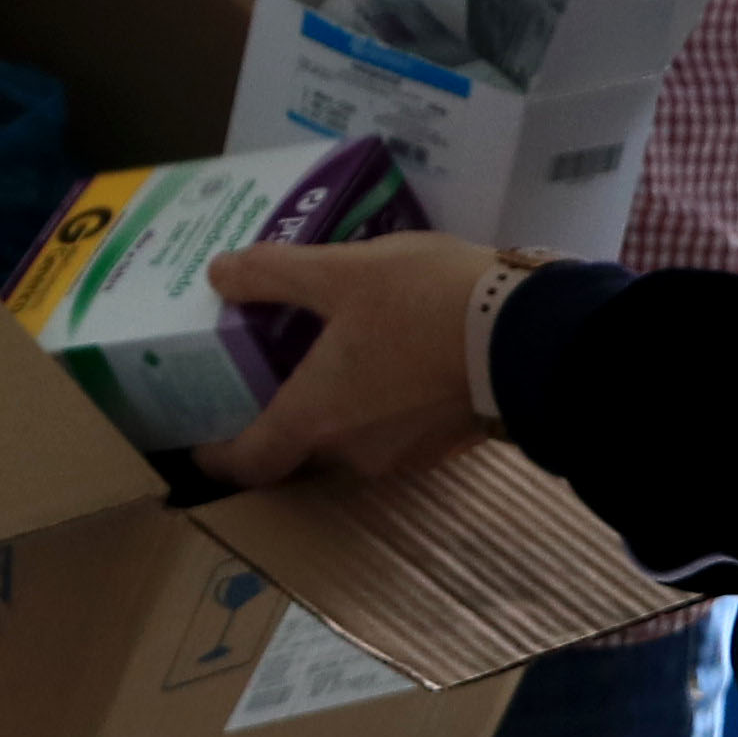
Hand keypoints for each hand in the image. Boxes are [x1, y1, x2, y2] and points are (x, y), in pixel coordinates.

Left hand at [196, 232, 505, 486]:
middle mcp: (352, 453)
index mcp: (314, 419)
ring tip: (336, 351)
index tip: (200, 437)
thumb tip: (219, 273)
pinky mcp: (448, 443)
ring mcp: (405, 455)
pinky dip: (384, 401)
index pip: (247, 464)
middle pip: (299, 447)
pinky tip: (393, 355)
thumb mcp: (343, 273)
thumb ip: (276, 275)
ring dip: (339, 404)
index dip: (216, 455)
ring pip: (351, 436)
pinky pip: (396, 427)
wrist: (536, 337)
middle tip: (270, 367)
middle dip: (282, 412)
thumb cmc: (425, 305)